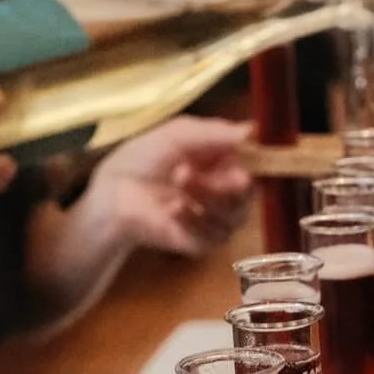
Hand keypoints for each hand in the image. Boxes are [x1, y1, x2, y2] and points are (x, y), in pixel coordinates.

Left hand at [83, 117, 253, 257]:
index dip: (261, 157)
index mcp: (227, 159)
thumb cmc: (143, 159)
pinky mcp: (204, 241)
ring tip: (177, 179)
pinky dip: (194, 218)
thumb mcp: (177, 134)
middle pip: (251, 190)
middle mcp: (229, 189)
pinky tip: (174, 208)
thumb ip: (214, 133)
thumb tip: (253, 131)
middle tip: (204, 171)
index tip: (251, 151)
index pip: (258, 160)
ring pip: (235, 213)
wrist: (112, 195)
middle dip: (229, 180)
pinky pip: (214, 233)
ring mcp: (218, 217)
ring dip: (207, 194)